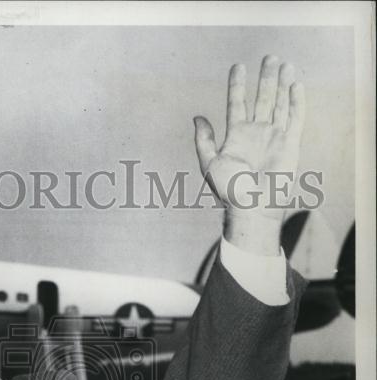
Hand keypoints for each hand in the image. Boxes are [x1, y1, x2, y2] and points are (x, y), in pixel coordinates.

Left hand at [194, 56, 305, 252]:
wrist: (252, 207)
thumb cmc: (228, 190)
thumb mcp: (209, 164)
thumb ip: (203, 140)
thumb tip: (197, 117)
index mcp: (236, 136)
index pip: (236, 104)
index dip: (237, 85)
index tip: (238, 66)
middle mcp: (256, 133)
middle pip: (262, 99)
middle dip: (265, 78)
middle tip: (269, 57)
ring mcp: (274, 137)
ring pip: (280, 104)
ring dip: (282, 84)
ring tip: (284, 64)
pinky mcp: (290, 143)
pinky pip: (295, 118)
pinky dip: (296, 101)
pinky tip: (295, 84)